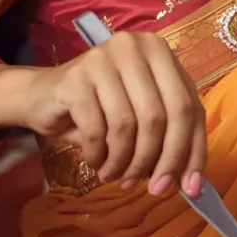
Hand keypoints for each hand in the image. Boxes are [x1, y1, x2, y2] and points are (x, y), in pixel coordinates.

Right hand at [22, 31, 205, 196]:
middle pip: (160, 116)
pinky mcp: (76, 78)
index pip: (188, 105)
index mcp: (159, 52)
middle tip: (153, 189)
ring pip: (128, 125)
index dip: (191, 151)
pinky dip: (98, 155)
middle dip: (159, 161)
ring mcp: (102, 59)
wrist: (42, 96)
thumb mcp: (142, 118)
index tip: (189, 188)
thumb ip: (171, 139)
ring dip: (125, 162)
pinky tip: (96, 161)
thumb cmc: (100, 108)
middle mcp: (133, 47)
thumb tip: (193, 185)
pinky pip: (96, 129)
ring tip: (116, 175)